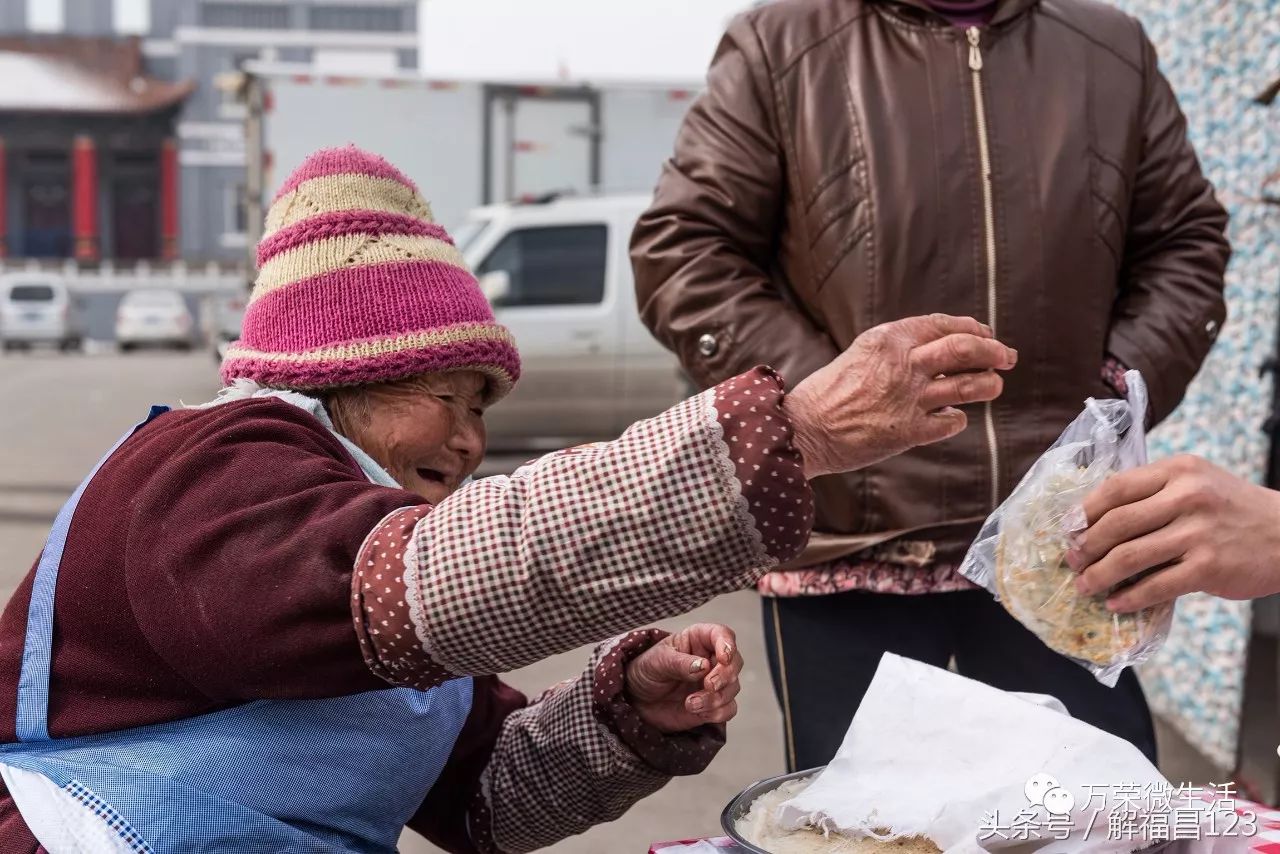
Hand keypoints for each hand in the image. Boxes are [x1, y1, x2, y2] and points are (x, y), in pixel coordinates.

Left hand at [624, 623, 742, 733]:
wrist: (636, 699)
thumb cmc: (646, 671)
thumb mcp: (656, 662)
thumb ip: (679, 663)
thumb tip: (704, 666)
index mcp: (698, 639)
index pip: (722, 634)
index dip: (727, 644)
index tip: (723, 658)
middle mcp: (710, 659)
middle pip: (735, 662)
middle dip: (725, 675)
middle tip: (708, 685)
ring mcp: (713, 683)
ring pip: (733, 687)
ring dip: (716, 698)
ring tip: (690, 704)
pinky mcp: (713, 705)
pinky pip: (728, 709)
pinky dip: (718, 712)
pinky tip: (697, 712)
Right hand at [783, 314, 1016, 477]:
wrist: (803, 429)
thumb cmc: (828, 392)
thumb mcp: (862, 354)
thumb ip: (898, 348)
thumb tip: (942, 348)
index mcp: (889, 339)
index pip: (945, 325)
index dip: (974, 329)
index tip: (987, 335)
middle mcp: (903, 364)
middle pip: (967, 349)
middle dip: (995, 351)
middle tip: (1007, 357)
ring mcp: (909, 398)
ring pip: (970, 385)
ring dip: (989, 384)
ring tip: (993, 385)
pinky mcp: (909, 431)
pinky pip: (953, 421)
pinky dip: (957, 418)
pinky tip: (949, 418)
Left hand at [1068, 455, 1279, 611]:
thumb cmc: (1232, 510)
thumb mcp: (1196, 483)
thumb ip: (1152, 493)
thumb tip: (1096, 519)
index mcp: (1177, 471)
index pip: (1115, 488)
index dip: (1084, 511)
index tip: (1068, 529)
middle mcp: (1187, 497)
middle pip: (1116, 523)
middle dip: (1085, 546)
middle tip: (1072, 561)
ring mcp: (1198, 533)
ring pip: (1130, 556)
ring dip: (1099, 575)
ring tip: (1085, 585)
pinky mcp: (1209, 567)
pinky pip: (1157, 586)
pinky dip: (1130, 598)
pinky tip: (1116, 603)